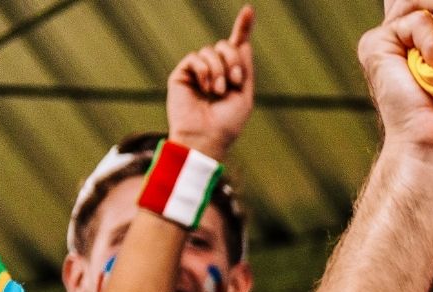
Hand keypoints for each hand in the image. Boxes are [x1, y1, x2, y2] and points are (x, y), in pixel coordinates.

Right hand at [167, 6, 255, 159]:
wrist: (207, 137)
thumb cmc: (228, 123)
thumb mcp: (244, 94)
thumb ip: (245, 68)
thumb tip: (244, 42)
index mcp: (232, 75)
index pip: (237, 47)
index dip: (243, 27)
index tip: (250, 9)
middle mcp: (215, 70)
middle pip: (226, 45)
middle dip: (234, 60)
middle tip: (235, 81)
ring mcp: (197, 71)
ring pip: (211, 51)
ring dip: (219, 70)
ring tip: (218, 91)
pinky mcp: (182, 74)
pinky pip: (195, 58)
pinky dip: (205, 71)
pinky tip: (206, 87)